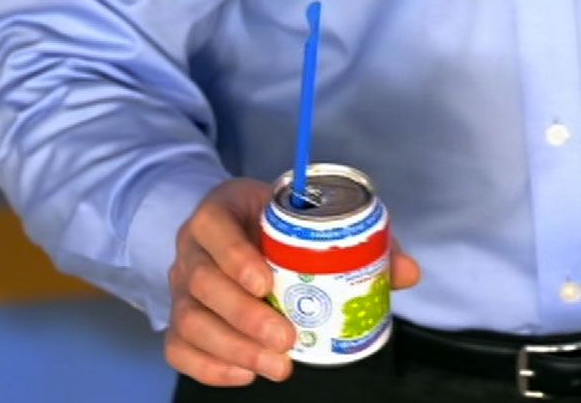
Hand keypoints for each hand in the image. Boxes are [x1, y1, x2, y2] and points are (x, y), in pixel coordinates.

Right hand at [164, 178, 419, 386]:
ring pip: (189, 320)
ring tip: (277, 366)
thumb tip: (407, 272)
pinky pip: (178, 347)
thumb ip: (356, 241)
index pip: (213, 228)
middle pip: (202, 283)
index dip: (234, 256)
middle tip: (286, 340)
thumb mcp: (304, 217)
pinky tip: (247, 374)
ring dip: (232, 349)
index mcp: (219, 212)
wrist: (235, 229)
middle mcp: (192, 249)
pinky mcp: (180, 316)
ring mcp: (181, 285)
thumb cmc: (273, 223)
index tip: (267, 283)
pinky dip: (210, 367)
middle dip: (243, 317)